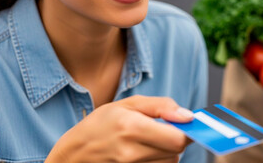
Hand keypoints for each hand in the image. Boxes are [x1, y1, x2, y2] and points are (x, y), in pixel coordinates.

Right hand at [45, 95, 193, 162]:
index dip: (187, 131)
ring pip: (169, 162)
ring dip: (166, 151)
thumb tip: (188, 116)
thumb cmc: (100, 125)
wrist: (74, 153)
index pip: (178, 139)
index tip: (187, 125)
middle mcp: (132, 152)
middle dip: (175, 139)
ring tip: (147, 140)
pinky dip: (157, 160)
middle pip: (176, 152)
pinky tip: (142, 151)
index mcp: (132, 127)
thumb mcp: (127, 104)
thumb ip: (160, 106)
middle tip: (161, 129)